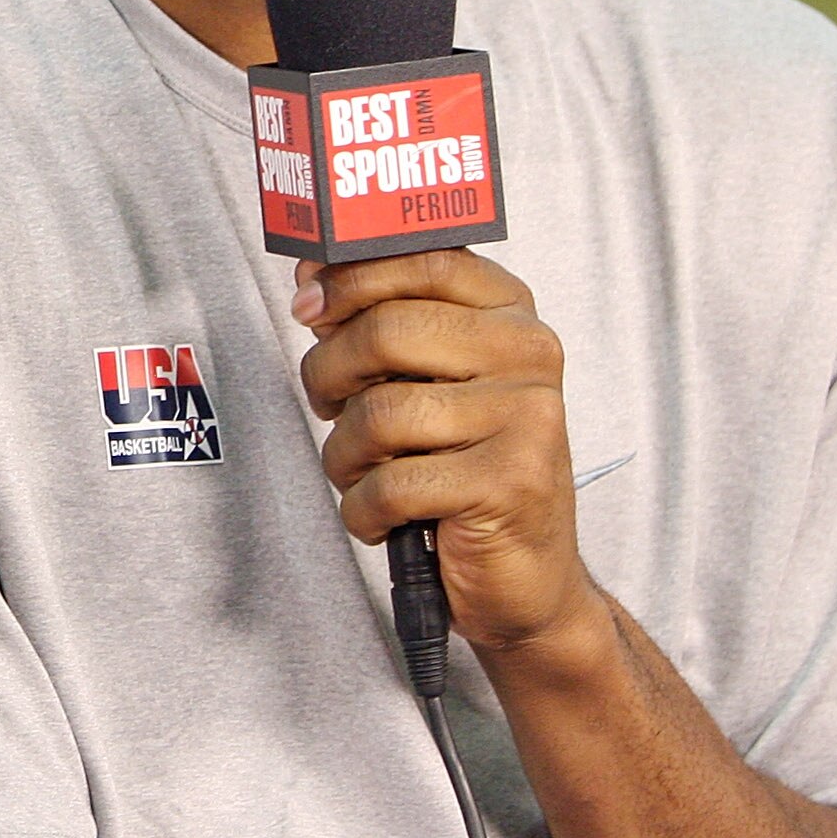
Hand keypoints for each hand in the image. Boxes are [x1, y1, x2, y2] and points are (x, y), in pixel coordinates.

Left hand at [296, 249, 601, 659]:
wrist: (526, 577)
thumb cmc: (462, 469)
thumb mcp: (425, 383)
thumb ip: (378, 324)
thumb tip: (312, 279)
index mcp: (511, 314)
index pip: (424, 260)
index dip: (350, 276)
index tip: (307, 304)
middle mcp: (529, 354)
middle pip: (386, 330)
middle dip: (328, 373)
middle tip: (325, 404)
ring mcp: (527, 418)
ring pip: (379, 412)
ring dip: (343, 454)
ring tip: (358, 472)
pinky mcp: (509, 482)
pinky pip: (391, 483)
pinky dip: (362, 508)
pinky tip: (380, 517)